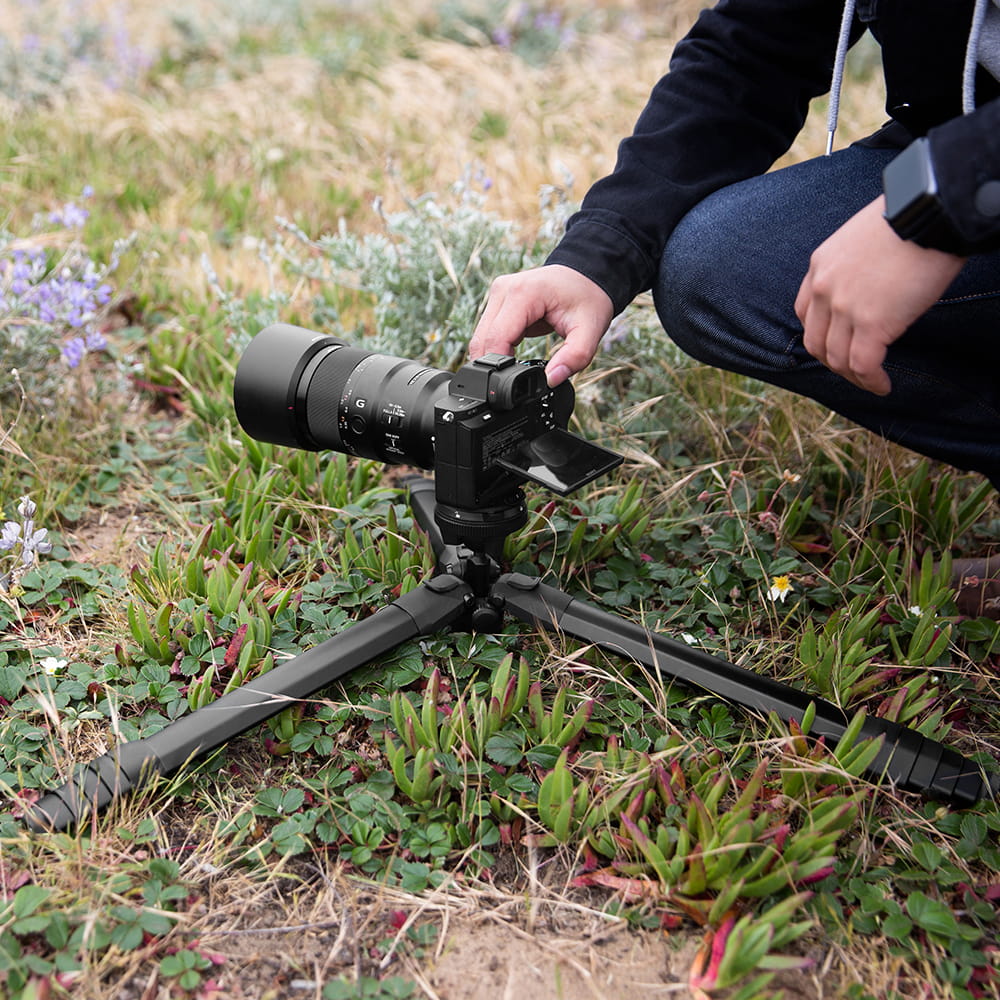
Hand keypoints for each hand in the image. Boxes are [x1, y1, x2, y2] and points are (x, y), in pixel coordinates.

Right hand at [469, 264, 613, 385]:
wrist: (585, 274)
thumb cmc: (588, 297)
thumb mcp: (591, 330)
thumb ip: (574, 358)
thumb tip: (551, 380)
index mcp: (524, 293)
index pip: (496, 338)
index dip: (500, 368)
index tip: (513, 385)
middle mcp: (504, 290)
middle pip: (482, 340)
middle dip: (494, 367)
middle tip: (515, 383)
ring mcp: (498, 294)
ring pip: (480, 337)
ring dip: (494, 358)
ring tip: (516, 368)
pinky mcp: (497, 301)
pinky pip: (487, 332)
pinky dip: (496, 348)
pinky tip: (513, 355)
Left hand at [794, 195, 965, 394]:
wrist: (930, 211)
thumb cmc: (908, 218)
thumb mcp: (860, 239)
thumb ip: (852, 268)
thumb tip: (868, 290)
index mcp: (819, 266)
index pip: (806, 314)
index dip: (820, 336)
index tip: (837, 345)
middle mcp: (824, 289)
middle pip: (816, 342)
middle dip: (833, 362)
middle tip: (854, 370)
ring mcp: (845, 308)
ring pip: (837, 359)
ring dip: (853, 377)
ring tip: (871, 381)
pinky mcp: (872, 323)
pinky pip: (863, 365)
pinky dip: (871, 381)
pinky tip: (883, 385)